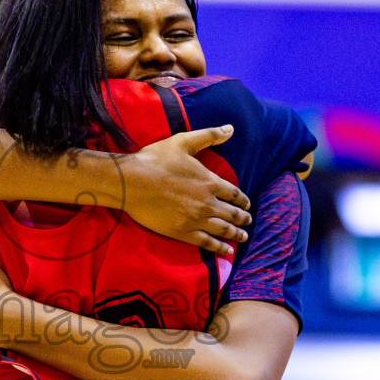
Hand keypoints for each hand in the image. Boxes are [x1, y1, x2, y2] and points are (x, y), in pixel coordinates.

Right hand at [123, 126, 250, 255]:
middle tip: (248, 221)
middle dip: (242, 218)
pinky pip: (207, 243)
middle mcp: (208, 203)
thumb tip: (231, 128)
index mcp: (210, 181)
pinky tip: (227, 251)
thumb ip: (209, 135)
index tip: (247, 204)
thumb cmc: (155, 160)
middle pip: (232, 213)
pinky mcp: (183, 232)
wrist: (132, 182)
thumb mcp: (183, 141)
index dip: (243, 200)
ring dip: (236, 233)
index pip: (234, 194)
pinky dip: (219, 248)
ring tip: (243, 237)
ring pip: (223, 229)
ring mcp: (196, 219)